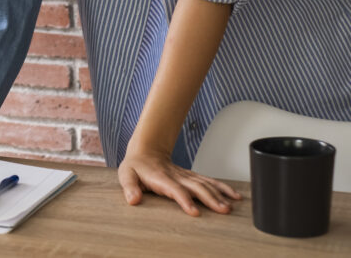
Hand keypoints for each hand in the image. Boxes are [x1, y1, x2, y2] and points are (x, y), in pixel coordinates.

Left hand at [117, 145, 240, 216]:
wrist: (146, 150)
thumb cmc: (136, 166)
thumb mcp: (126, 174)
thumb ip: (129, 187)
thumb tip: (133, 199)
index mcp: (161, 177)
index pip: (174, 189)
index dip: (184, 199)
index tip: (194, 211)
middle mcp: (176, 176)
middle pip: (195, 187)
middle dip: (210, 198)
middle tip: (223, 210)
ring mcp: (186, 175)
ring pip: (205, 184)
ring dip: (219, 194)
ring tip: (230, 206)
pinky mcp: (192, 176)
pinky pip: (209, 181)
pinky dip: (222, 188)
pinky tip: (234, 195)